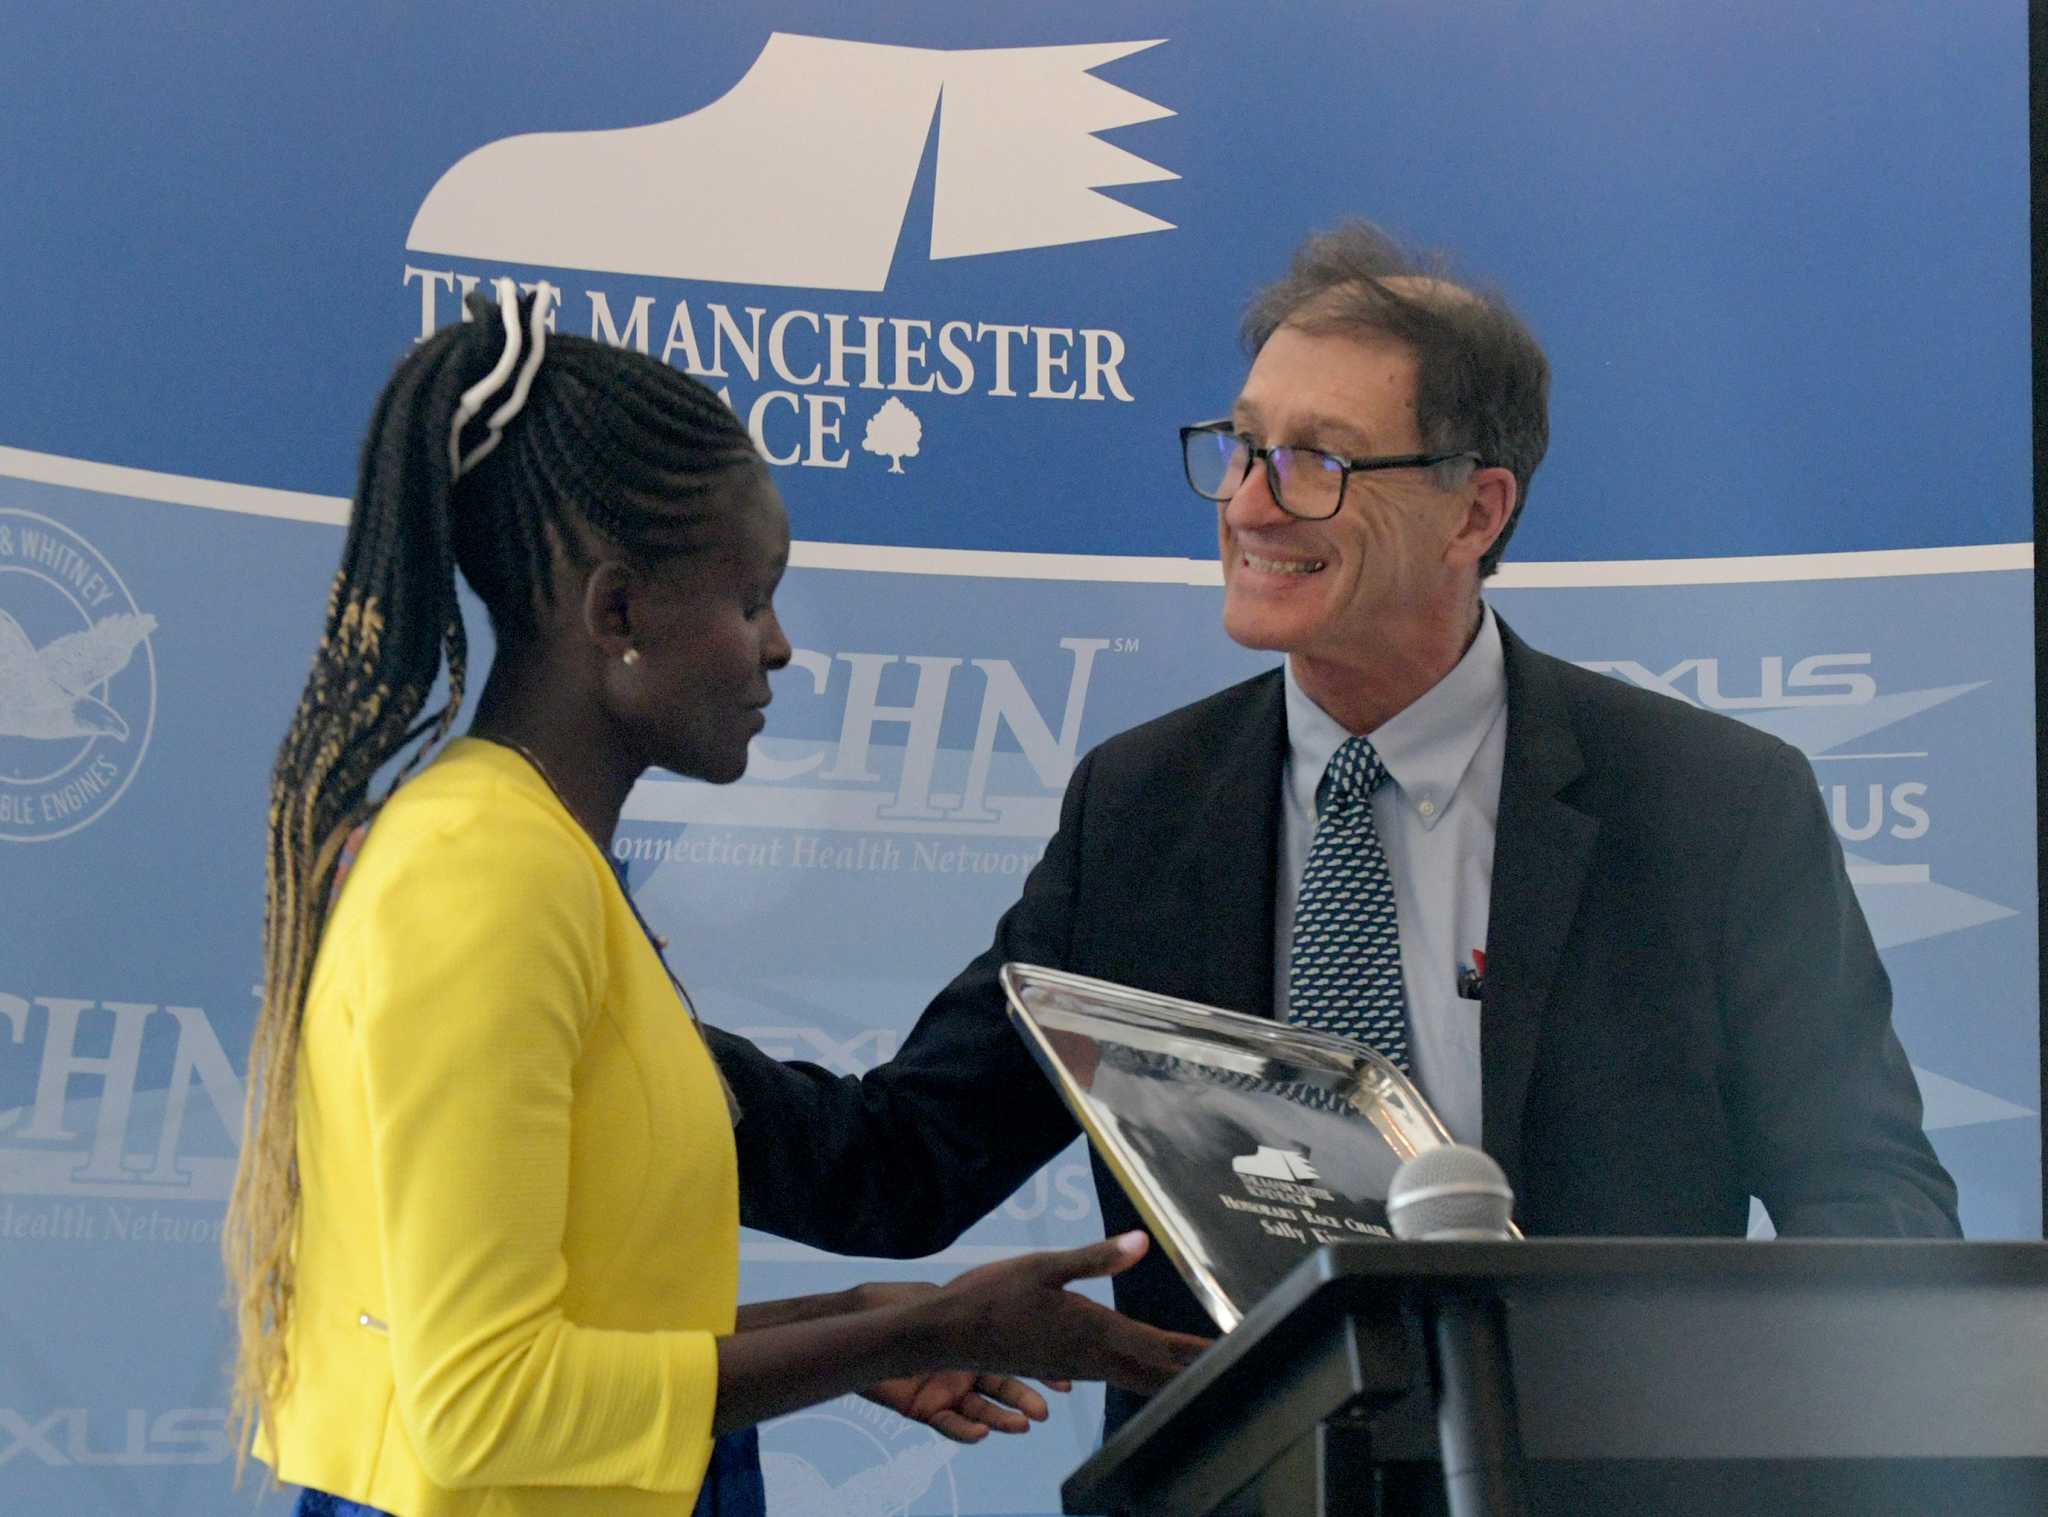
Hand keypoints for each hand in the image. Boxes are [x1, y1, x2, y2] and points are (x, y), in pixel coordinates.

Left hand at [845, 1280, 1067, 1442]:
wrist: (864, 1321)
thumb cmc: (902, 1301)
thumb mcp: (944, 1296)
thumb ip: (976, 1301)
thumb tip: (1015, 1291)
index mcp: (977, 1343)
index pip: (1016, 1362)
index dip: (1041, 1374)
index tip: (1066, 1384)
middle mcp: (966, 1370)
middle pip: (1004, 1391)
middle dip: (1025, 1401)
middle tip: (1045, 1410)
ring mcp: (947, 1392)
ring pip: (982, 1412)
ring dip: (1003, 1421)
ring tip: (1023, 1425)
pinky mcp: (925, 1409)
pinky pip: (949, 1425)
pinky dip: (966, 1432)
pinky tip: (983, 1433)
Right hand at [925, 1232, 1210, 1395]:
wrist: (948, 1334)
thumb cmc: (992, 1296)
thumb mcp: (1044, 1266)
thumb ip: (1096, 1258)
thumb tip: (1144, 1243)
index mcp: (1094, 1331)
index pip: (1158, 1347)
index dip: (1197, 1353)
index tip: (1233, 1356)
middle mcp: (1092, 1356)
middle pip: (1154, 1370)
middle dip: (1193, 1370)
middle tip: (1233, 1371)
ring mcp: (1076, 1364)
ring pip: (1135, 1373)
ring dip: (1169, 1374)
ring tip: (1200, 1371)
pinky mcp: (1061, 1364)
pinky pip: (1113, 1371)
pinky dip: (1139, 1372)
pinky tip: (1143, 1369)